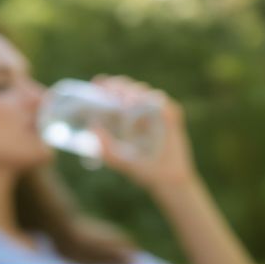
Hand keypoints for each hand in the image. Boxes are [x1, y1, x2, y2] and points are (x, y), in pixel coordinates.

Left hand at [91, 75, 201, 200]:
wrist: (167, 180)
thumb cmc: (143, 169)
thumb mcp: (120, 160)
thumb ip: (106, 149)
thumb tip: (92, 127)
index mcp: (127, 116)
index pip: (117, 92)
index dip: (107, 85)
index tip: (98, 83)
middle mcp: (142, 111)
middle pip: (130, 88)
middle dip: (119, 86)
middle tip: (111, 92)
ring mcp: (158, 113)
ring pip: (146, 92)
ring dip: (135, 92)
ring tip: (126, 102)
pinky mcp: (172, 118)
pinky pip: (164, 104)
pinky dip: (155, 101)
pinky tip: (145, 105)